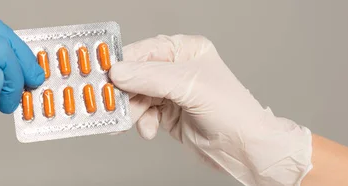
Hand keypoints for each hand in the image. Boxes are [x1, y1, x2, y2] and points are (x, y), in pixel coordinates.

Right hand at [109, 35, 311, 184]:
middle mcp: (176, 69)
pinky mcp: (167, 113)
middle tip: (111, 103)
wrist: (243, 148)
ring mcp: (170, 92)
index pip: (146, 50)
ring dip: (131, 110)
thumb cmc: (231, 110)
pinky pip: (142, 113)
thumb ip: (151, 78)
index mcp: (186, 50)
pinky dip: (140, 122)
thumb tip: (118, 72)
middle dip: (124, 91)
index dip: (124, 62)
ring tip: (129, 121)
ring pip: (136, 96)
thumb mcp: (189, 86)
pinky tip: (148, 130)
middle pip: (136, 75)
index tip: (104, 74)